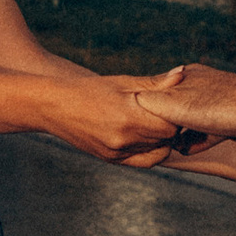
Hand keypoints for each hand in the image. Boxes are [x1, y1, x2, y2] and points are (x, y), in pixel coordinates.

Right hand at [43, 71, 187, 164]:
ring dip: (161, 139)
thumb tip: (182, 74)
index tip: (174, 104)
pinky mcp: (111, 160)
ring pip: (156, 152)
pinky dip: (150, 151)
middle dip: (171, 126)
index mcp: (129, 118)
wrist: (53, 107)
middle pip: (165, 139)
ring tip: (156, 122)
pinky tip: (146, 136)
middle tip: (170, 112)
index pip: (171, 125)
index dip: (176, 114)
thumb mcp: (122, 82)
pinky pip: (142, 161)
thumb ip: (154, 83)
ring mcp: (117, 153)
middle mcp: (124, 140)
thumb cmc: (89, 89)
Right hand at [127, 61, 235, 140]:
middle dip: (160, 127)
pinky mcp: (228, 119)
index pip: (154, 98)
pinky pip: (206, 131)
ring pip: (188, 123)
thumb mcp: (179, 105)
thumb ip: (154, 105)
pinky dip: (196, 141)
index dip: (143, 115)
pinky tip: (187, 150)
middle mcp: (197, 88)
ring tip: (165, 149)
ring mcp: (214, 103)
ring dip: (178, 137)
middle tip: (146, 143)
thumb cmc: (222, 106)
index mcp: (182, 81)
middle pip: (170, 111)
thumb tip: (129, 102)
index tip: (132, 129)